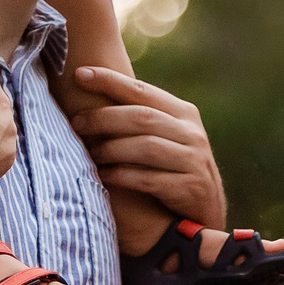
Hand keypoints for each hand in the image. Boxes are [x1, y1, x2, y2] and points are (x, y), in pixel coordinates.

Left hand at [67, 68, 226, 228]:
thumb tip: (92, 96)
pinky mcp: (189, 188)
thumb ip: (142, 119)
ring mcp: (193, 161)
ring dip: (112, 149)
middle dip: (104, 117)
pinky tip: (104, 176)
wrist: (206, 210)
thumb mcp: (168, 137)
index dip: (110, 81)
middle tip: (76, 122)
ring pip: (146, 147)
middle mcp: (192, 133)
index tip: (80, 74)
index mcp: (184, 113)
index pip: (142, 90)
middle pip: (142, 117)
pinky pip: (150, 179)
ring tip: (89, 152)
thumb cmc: (174, 168)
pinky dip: (123, 176)